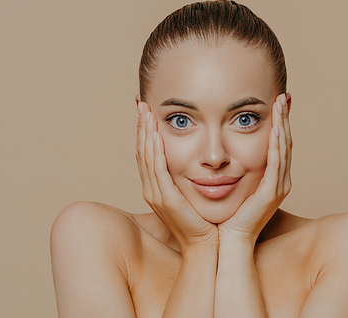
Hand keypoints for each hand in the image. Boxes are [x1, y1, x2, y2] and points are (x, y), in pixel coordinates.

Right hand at [136, 101, 218, 250]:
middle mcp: (151, 189)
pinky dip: (155, 151)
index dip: (145, 132)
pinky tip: (156, 135)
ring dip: (146, 133)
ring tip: (146, 112)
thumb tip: (193, 159)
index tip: (146, 111)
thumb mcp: (191, 192)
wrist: (206, 244)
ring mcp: (156, 195)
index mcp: (156, 187)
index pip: (147, 154)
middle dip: (142, 127)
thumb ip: (187, 175)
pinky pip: (157, 170)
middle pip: (142, 152)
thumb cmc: (203, 219)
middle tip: (141, 104)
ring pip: (146, 158)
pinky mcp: (165, 199)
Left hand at [218, 93, 291, 245]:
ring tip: (281, 103)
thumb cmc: (227, 215)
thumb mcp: (233, 185)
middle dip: (284, 118)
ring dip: (283, 125)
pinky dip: (276, 144)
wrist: (228, 240)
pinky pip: (276, 163)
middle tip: (283, 96)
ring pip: (283, 149)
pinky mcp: (272, 193)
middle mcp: (279, 180)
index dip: (278, 123)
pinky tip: (275, 128)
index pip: (277, 145)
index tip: (275, 102)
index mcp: (271, 178)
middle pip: (284, 142)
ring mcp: (278, 186)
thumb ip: (235, 168)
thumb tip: (226, 153)